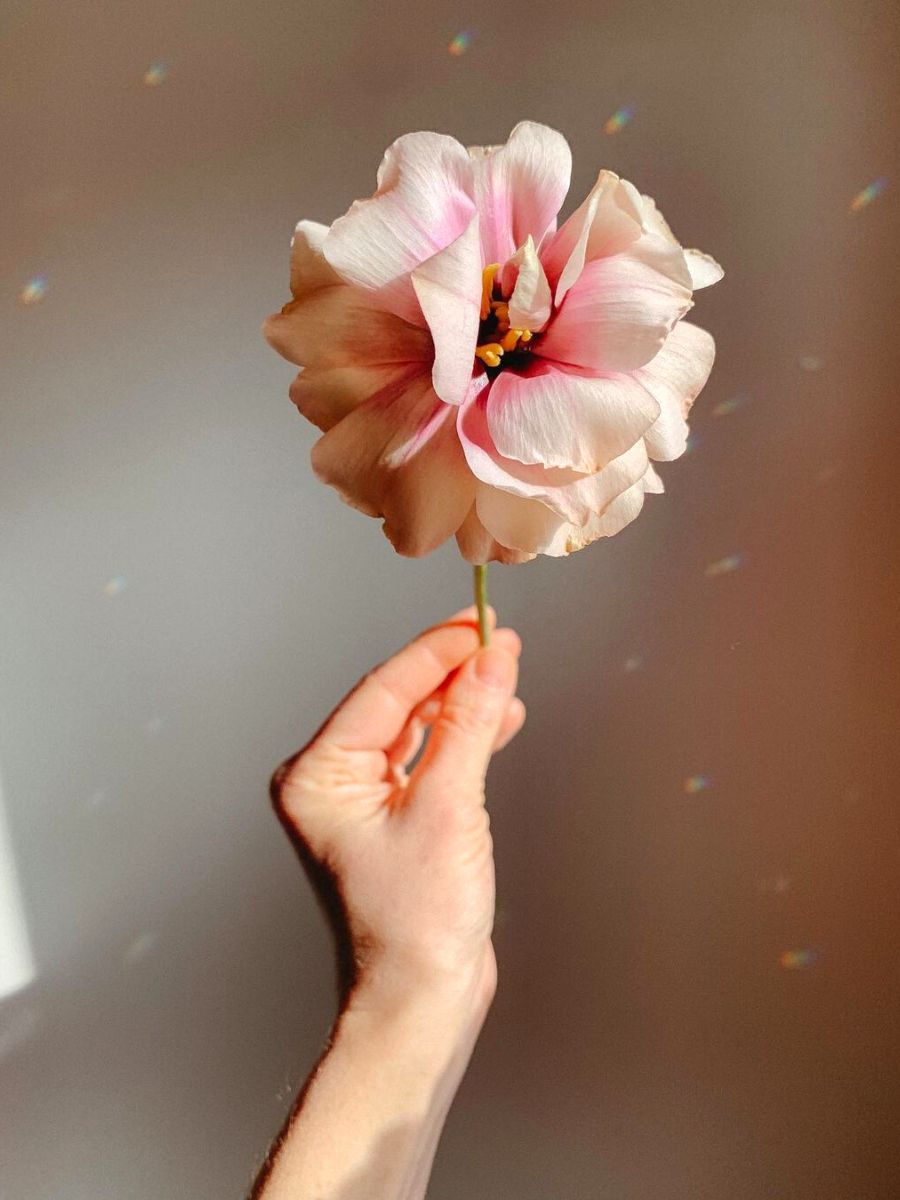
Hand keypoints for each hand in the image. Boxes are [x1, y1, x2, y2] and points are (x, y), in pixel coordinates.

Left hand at [270, 607, 523, 1014]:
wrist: (419, 1004)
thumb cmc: (414, 925)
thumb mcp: (447, 809)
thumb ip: (470, 724)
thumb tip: (493, 659)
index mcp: (317, 776)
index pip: (383, 690)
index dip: (436, 652)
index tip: (482, 624)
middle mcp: (330, 783)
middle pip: (399, 703)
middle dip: (453, 674)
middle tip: (501, 643)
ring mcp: (362, 802)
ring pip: (418, 728)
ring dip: (464, 704)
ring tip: (508, 677)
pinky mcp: (395, 819)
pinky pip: (428, 760)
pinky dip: (464, 739)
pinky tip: (499, 721)